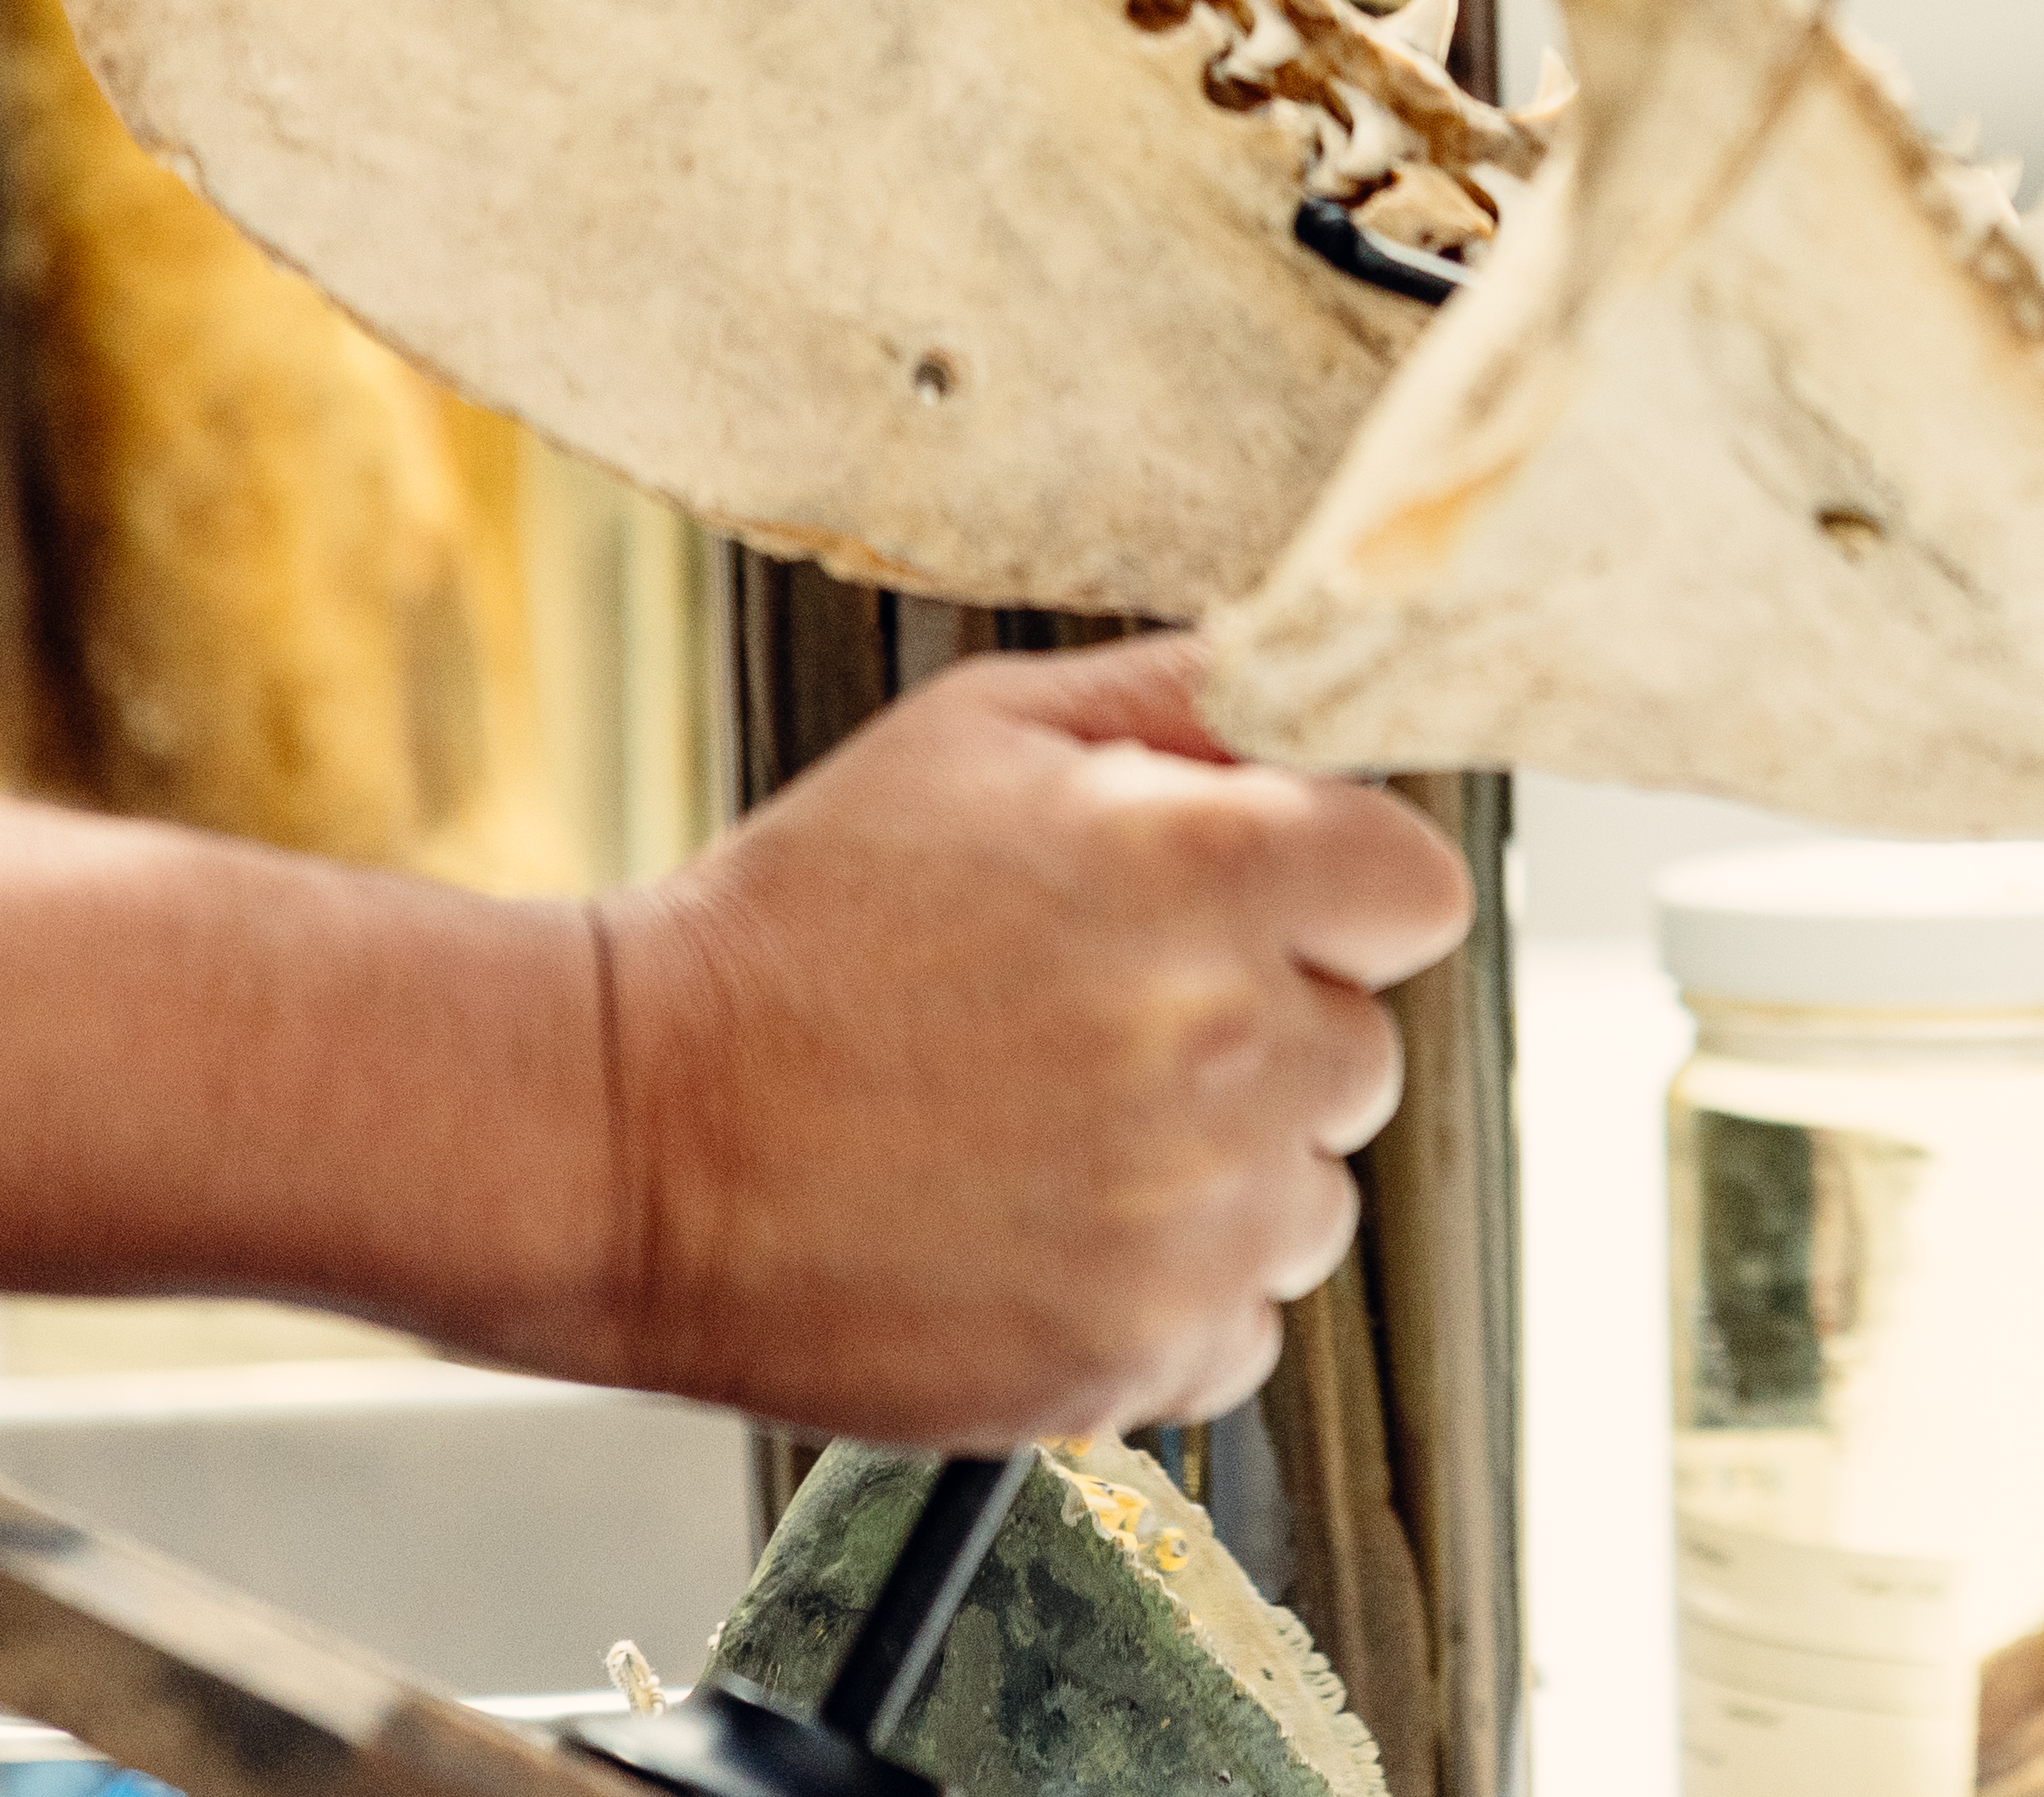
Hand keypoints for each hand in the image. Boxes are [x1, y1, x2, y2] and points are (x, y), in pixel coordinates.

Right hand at [575, 641, 1479, 1443]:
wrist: (626, 1135)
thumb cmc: (797, 922)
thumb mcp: (979, 733)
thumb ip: (1176, 697)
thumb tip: (1310, 691)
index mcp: (1211, 872)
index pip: (1417, 894)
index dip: (1340, 896)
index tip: (1257, 912)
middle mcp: (1227, 1046)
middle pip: (1366, 1053)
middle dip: (1268, 1031)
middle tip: (1104, 1025)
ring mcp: (1184, 1217)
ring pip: (1311, 1202)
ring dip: (1225, 1176)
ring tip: (1052, 1135)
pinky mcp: (1126, 1351)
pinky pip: (1236, 1329)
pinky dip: (1163, 1295)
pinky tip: (1037, 1233)